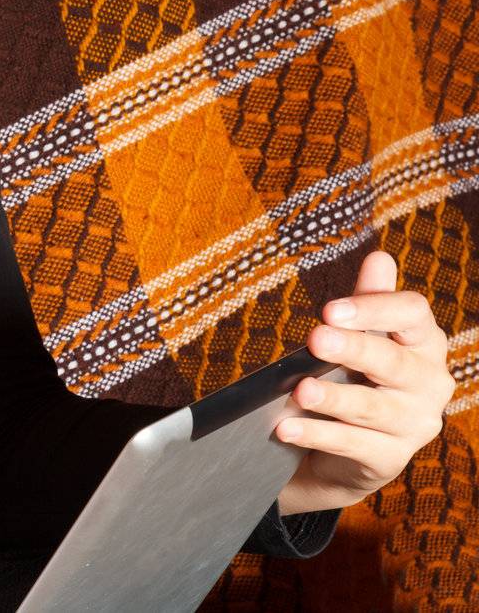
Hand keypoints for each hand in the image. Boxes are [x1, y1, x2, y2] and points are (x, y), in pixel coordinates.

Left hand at [273, 250, 454, 515]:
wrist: (347, 447)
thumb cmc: (357, 376)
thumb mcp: (360, 335)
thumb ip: (368, 301)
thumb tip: (379, 257)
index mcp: (424, 343)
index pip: (413, 315)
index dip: (374, 308)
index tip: (330, 309)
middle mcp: (429, 383)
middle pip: (394, 362)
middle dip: (355, 350)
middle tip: (316, 339)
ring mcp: (414, 424)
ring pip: (373, 408)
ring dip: (334, 398)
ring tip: (300, 390)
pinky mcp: (390, 459)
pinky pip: (353, 444)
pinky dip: (317, 434)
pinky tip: (286, 427)